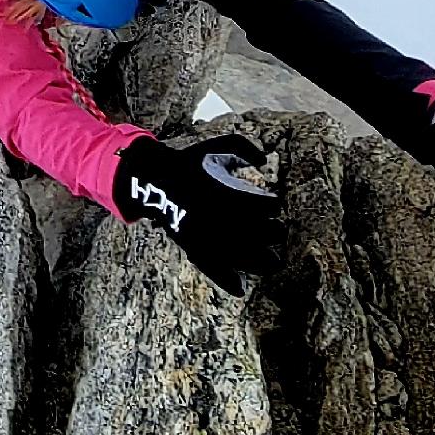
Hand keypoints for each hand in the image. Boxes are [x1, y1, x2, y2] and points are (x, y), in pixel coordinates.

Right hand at [113, 134, 279, 296]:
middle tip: (277, 232)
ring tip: (273, 262)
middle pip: (266, 235)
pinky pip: (215, 272)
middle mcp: (226, 221)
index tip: (273, 206)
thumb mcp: (218, 146)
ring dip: (264, 263)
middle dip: (275, 233)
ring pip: (248, 260)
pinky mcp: (195, 250)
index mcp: (235, 195)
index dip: (273, 206)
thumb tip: (263, 161)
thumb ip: (245, 148)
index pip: (270, 208)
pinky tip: (241, 289)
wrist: (157, 178)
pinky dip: (228, 283)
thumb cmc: (190, 161)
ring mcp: (211, 238)